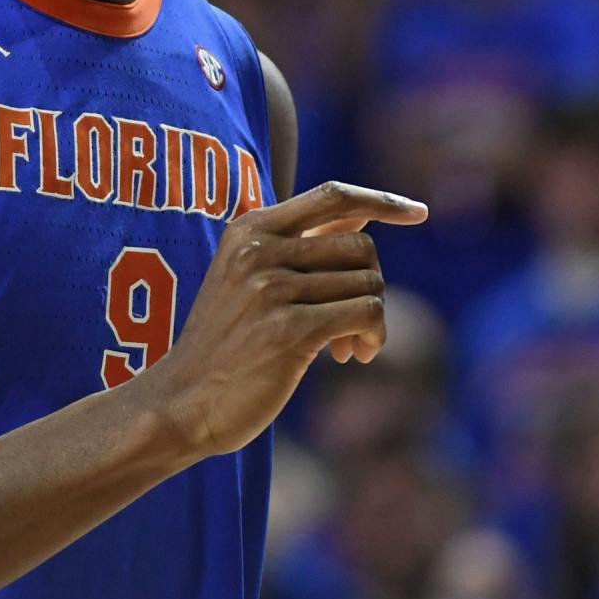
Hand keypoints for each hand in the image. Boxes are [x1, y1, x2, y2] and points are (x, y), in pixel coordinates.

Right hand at [135, 181, 427, 457]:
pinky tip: (352, 356)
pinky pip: (366, 314)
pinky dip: (373, 337)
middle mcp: (259, 250)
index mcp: (249, 228)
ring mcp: (271, 289)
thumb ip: (302, 244)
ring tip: (346, 346)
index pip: (332, 195)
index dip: (381, 200)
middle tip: (351, 325)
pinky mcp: (289, 330)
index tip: (416, 212)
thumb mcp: (250, 279)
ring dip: (371, 320)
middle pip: (360, 247)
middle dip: (369, 286)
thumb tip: (365, 213)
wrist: (181, 402)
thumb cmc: (225, 344)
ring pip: (368, 284)